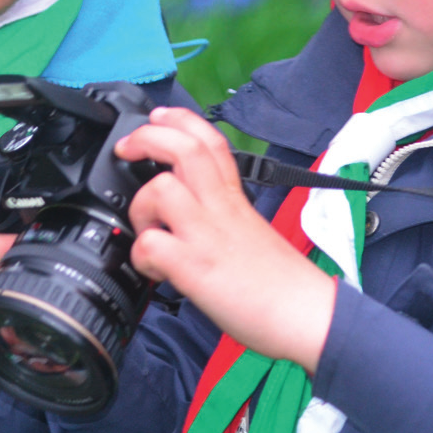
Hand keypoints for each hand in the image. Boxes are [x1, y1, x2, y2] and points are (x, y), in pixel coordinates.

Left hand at [116, 107, 336, 373]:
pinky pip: (153, 245)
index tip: (158, 116)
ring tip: (146, 227)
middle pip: (184, 148)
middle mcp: (219, 207)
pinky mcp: (196, 267)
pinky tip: (153, 268)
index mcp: (233, 196)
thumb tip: (186, 212)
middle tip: (127, 147)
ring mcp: (206, 234)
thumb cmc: (278, 280)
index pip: (209, 139)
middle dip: (147, 136)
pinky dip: (142, 255)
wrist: (306, 315)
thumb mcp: (248, 228)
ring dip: (141, 204)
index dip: (179, 119)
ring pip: (162, 188)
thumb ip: (217, 212)